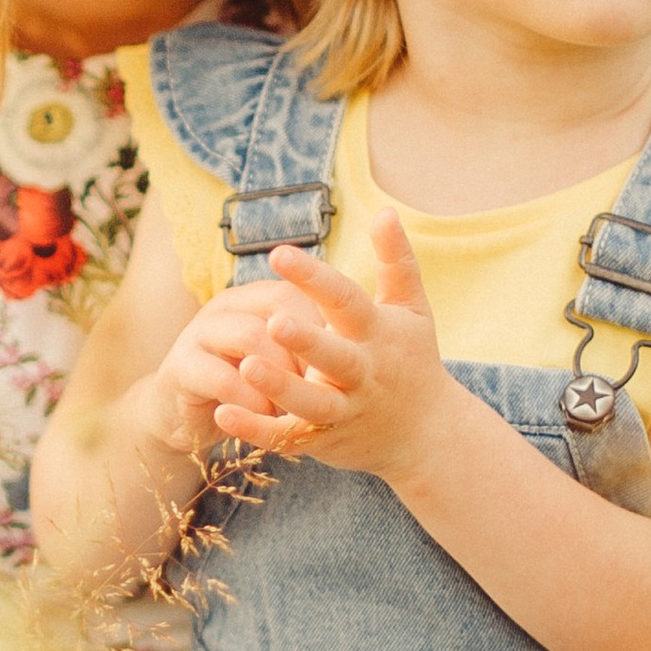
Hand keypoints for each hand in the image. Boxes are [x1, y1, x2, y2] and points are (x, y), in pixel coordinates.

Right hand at [129, 274, 327, 462]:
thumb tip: (357, 354)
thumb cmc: (244, 385)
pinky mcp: (181, 367)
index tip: (345, 362)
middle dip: (307, 353)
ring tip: (292, 405)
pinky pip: (224, 379)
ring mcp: (201, 333)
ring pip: (251, 337)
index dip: (324, 328)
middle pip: (279, 310)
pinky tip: (264, 418)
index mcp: (256, 296)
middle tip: (324, 386)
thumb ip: (308, 348)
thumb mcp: (278, 360)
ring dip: (280, 378)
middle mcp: (228, 306)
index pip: (298, 293)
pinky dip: (252, 402)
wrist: (183, 415)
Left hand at [211, 218, 446, 477]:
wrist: (428, 436)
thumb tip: (385, 210)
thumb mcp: (413, 310)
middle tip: (274, 320)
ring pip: (311, 402)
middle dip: (306, 341)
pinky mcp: (324, 439)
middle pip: (335, 357)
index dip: (315, 279)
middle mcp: (363, 373)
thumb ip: (397, 261)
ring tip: (246, 365)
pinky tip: (222, 413)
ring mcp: (344, 409)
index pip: (347, 302)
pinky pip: (288, 437)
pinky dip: (256, 429)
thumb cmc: (413, 360)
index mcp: (378, 334)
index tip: (280, 253)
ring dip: (279, 387)